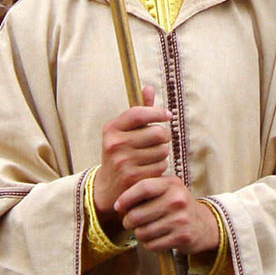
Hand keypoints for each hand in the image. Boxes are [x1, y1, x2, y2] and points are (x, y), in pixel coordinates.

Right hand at [93, 86, 171, 222]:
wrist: (108, 187)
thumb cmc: (120, 152)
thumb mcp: (123, 131)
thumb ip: (138, 111)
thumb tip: (149, 87)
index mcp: (111, 129)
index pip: (138, 113)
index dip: (157, 112)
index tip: (168, 115)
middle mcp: (115, 144)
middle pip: (157, 132)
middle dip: (163, 136)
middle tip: (158, 141)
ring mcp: (124, 162)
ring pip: (162, 150)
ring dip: (162, 153)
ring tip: (150, 156)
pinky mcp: (134, 177)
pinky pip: (161, 166)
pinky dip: (160, 166)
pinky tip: (149, 168)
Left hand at [115, 175, 219, 254]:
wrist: (203, 224)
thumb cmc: (177, 205)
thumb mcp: (167, 189)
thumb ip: (146, 189)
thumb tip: (119, 205)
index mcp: (172, 184)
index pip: (143, 188)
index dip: (126, 198)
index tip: (118, 207)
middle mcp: (177, 200)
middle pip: (136, 215)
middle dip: (128, 221)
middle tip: (131, 222)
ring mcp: (181, 219)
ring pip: (142, 233)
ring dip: (139, 234)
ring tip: (146, 230)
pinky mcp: (182, 237)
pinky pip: (151, 245)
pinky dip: (149, 244)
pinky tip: (156, 238)